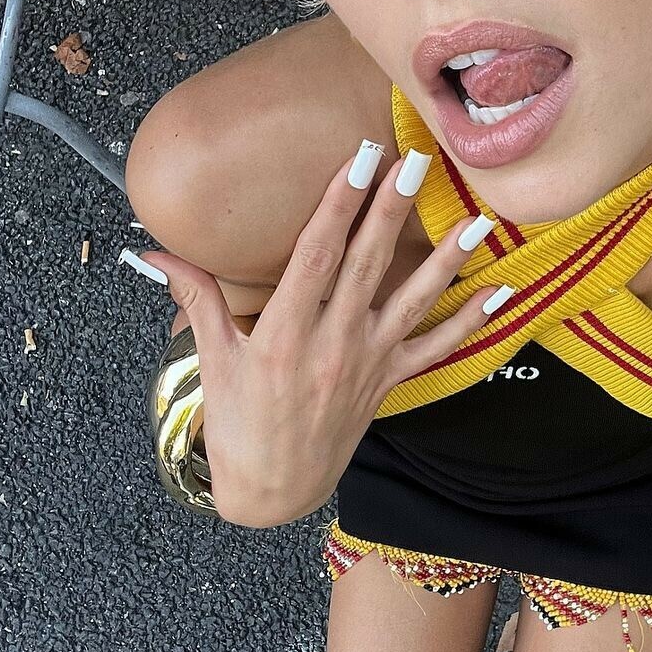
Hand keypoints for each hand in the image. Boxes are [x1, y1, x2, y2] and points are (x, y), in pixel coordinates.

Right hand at [134, 143, 508, 525]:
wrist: (273, 491)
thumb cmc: (238, 424)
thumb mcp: (212, 358)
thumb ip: (194, 297)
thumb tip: (151, 250)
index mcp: (284, 334)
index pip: (316, 256)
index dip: (338, 206)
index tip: (357, 161)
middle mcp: (332, 344)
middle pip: (366, 265)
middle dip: (390, 210)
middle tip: (413, 161)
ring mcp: (367, 363)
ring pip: (413, 302)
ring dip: (447, 261)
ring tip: (476, 222)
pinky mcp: (389, 382)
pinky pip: (437, 349)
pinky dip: (471, 322)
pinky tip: (500, 292)